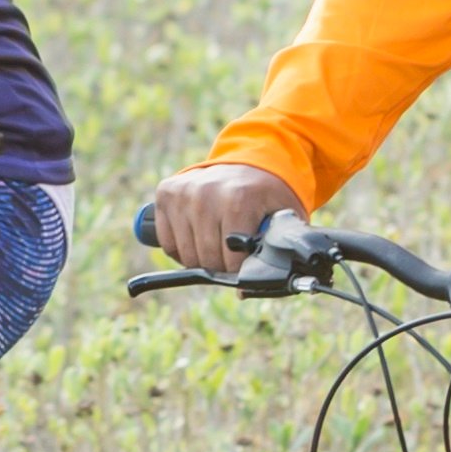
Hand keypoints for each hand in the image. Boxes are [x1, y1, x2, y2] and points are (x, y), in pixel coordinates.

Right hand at [143, 161, 306, 277]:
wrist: (249, 160)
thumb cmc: (268, 194)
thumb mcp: (284, 217)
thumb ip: (273, 251)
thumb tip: (244, 291)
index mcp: (238, 199)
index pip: (230, 260)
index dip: (239, 269)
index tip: (245, 262)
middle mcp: (205, 193)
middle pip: (206, 258)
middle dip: (221, 265)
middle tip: (232, 253)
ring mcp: (183, 193)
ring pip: (186, 254)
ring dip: (201, 258)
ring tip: (216, 243)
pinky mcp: (166, 193)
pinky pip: (168, 242)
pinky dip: (181, 248)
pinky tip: (197, 236)